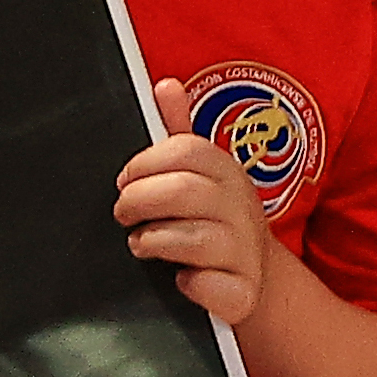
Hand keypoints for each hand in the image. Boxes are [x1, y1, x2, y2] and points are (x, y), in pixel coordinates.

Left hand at [117, 75, 276, 326]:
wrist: (253, 277)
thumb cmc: (215, 219)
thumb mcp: (202, 175)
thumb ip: (179, 132)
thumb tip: (165, 85)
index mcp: (227, 172)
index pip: (187, 151)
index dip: (145, 163)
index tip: (124, 179)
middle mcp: (241, 207)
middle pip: (184, 191)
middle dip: (140, 201)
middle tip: (123, 213)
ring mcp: (245, 251)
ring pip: (194, 239)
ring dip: (154, 240)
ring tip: (141, 243)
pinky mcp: (244, 292)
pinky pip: (212, 286)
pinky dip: (191, 284)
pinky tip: (181, 279)